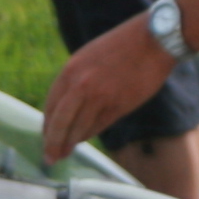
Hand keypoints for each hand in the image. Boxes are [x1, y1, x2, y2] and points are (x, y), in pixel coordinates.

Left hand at [41, 15, 173, 158]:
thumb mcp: (89, 56)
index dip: (47, 125)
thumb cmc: (122, 46)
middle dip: (53, 143)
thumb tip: (66, 104)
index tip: (45, 136)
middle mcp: (81, 85)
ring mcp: (100, 97)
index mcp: (71, 70)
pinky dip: (88, 135)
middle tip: (49, 157)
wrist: (153, 40)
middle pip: (60, 122)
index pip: (51, 105)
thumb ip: (76, 78)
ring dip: (70, 144)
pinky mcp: (118, 106)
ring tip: (64, 154)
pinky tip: (83, 139)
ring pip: (78, 129)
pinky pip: (97, 127)